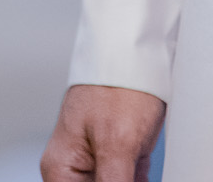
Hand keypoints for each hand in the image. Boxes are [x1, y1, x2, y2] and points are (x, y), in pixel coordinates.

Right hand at [41, 84, 166, 180]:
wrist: (137, 45)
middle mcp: (75, 168)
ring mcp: (100, 160)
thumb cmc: (119, 82)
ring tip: (139, 160)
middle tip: (136, 173)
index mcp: (61, 170)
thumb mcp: (117, 144)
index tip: (126, 181)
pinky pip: (130, 181)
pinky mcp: (122, 154)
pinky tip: (150, 173)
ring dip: (132, 181)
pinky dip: (140, 180)